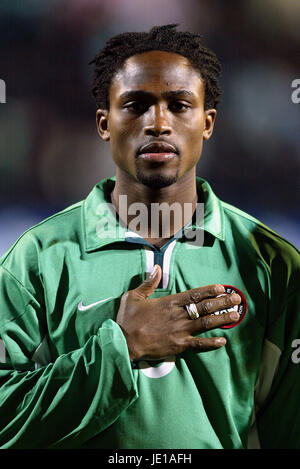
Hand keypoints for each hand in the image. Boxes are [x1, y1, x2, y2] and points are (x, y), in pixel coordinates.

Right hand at [116, 265, 240, 360]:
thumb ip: (148, 282)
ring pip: (206, 323)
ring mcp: (180, 331)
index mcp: (169, 302)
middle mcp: (178, 315)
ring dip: (222, 319)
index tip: (222, 288)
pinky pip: (198, 344)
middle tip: (237, 300)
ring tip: (236, 316)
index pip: (194, 294)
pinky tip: (223, 341)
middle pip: (205, 307)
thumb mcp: (133, 296)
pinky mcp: (179, 345)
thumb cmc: (127, 319)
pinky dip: (211, 343)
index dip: (210, 290)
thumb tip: (155, 267)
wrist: (123, 342)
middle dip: (222, 302)